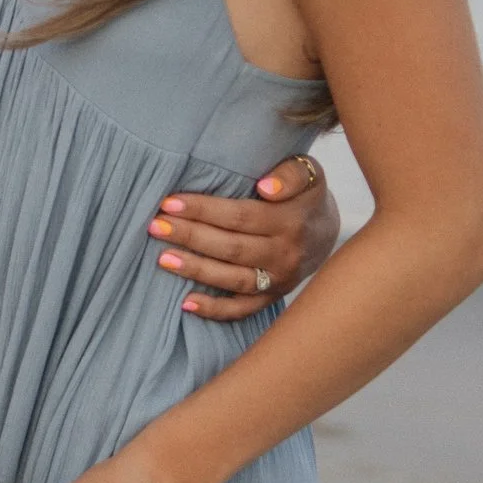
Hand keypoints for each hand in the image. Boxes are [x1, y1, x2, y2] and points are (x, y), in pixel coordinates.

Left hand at [146, 151, 333, 317]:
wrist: (327, 230)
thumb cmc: (305, 194)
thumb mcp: (308, 172)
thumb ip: (291, 173)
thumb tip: (266, 187)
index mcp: (291, 221)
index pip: (240, 216)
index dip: (203, 210)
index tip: (169, 203)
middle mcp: (286, 254)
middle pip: (232, 248)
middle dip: (190, 236)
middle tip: (155, 227)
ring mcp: (280, 280)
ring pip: (234, 279)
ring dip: (196, 270)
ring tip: (163, 259)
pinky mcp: (274, 297)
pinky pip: (243, 309)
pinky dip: (215, 310)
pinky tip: (185, 302)